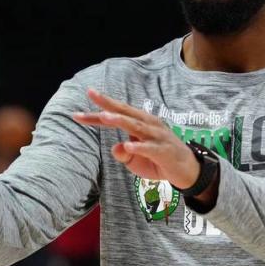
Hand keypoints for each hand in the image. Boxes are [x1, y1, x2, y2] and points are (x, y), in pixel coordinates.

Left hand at [72, 89, 200, 188]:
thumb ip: (123, 153)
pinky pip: (150, 148)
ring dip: (120, 120)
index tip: (76, 113)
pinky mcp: (164, 151)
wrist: (188, 171)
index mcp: (140, 123)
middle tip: (91, 94)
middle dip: (108, 104)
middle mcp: (149, 124)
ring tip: (104, 116)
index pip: (116, 115)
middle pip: (125, 112)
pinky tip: (127, 145)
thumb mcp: (136, 160)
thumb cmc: (159, 161)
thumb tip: (115, 148)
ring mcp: (157, 136)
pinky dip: (139, 146)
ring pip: (137, 126)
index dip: (96, 114)